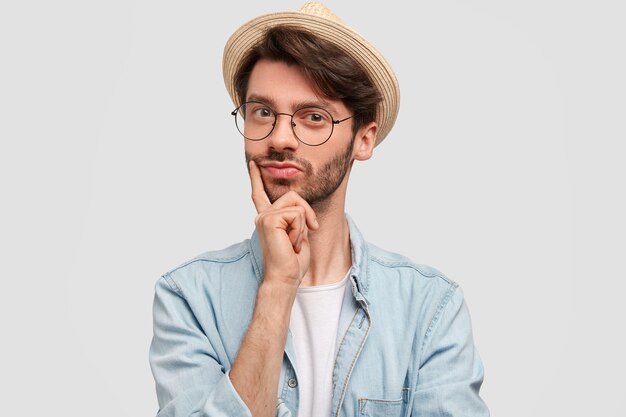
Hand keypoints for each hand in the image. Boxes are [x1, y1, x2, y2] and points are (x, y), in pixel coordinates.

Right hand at [249, 160, 318, 286]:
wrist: (285, 278)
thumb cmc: (292, 262)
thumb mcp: (298, 234)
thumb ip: (296, 217)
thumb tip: (300, 207)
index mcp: (268, 219)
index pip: (260, 195)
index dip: (256, 178)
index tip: (254, 164)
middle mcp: (263, 216)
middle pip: (293, 196)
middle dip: (307, 214)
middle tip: (306, 234)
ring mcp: (264, 217)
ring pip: (297, 206)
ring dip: (303, 226)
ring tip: (293, 243)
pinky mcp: (269, 219)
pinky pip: (297, 214)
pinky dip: (299, 230)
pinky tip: (290, 243)